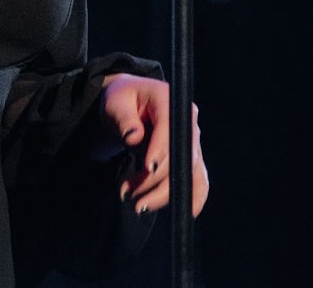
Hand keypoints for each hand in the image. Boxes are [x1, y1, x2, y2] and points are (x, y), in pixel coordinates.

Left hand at [98, 73, 208, 217]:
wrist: (128, 105)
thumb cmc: (121, 100)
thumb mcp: (115, 103)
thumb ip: (124, 118)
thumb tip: (134, 137)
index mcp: (170, 100)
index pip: (169, 128)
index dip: (160, 149)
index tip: (146, 168)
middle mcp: (187, 121)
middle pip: (180, 155)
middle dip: (155, 179)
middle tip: (129, 194)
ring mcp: (192, 141)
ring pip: (188, 173)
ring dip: (165, 193)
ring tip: (139, 205)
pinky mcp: (191, 158)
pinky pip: (197, 181)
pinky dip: (191, 198)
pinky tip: (182, 213)